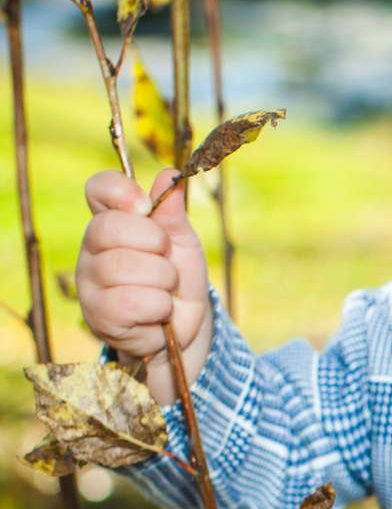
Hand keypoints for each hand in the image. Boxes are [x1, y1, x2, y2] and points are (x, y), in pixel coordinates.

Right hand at [78, 168, 213, 402]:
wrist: (184, 332)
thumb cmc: (178, 282)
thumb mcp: (183, 243)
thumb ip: (173, 213)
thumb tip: (169, 176)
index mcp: (112, 221)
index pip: (98, 188)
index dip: (121, 191)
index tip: (146, 206)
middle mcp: (92, 248)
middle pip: (108, 227)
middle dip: (153, 243)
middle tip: (166, 259)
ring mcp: (90, 281)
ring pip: (123, 267)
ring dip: (162, 279)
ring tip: (165, 289)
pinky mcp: (97, 314)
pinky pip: (129, 302)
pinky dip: (157, 307)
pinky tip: (158, 312)